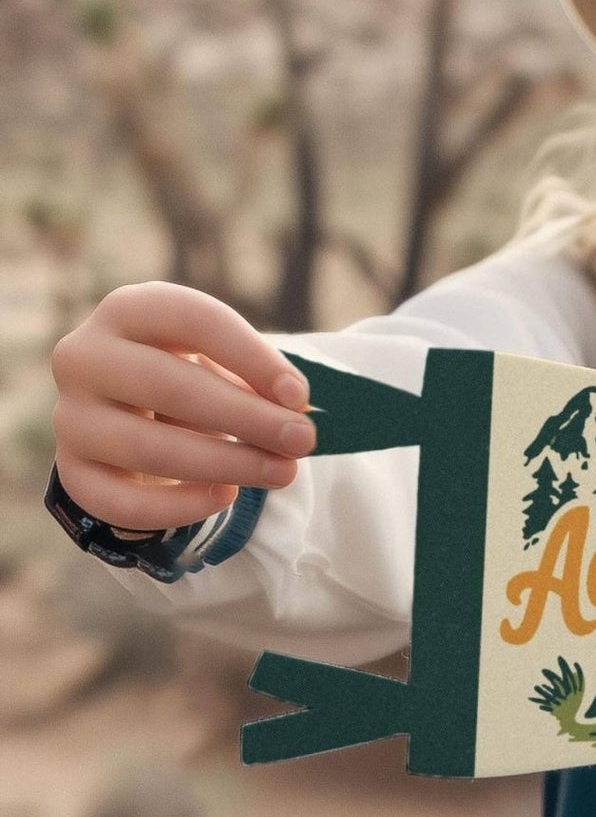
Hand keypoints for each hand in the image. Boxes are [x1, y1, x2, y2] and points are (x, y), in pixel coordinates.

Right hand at [50, 282, 316, 531]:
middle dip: (246, 417)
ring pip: (147, 447)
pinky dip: (178, 506)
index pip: (192, 319)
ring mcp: (71, 416)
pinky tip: (225, 496)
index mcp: (129, 311)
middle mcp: (86, 357)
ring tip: (281, 472)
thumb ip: (258, 380)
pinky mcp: (72, 469)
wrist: (139, 411)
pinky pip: (119, 500)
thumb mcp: (225, 362)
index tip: (300, 396)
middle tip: (302, 440)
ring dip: (225, 464)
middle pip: (168, 385)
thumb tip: (297, 413)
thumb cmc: (196, 375)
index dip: (251, 358)